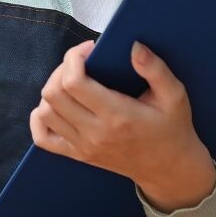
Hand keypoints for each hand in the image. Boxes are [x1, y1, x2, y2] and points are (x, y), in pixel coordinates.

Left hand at [29, 39, 215, 212]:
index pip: (73, 82)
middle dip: (62, 69)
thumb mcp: (174, 96)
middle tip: (82, 63)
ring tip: (72, 81)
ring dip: (52, 90)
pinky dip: (41, 118)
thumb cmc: (172, 129)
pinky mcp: (78, 155)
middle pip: (53, 94)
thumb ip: (155, 69)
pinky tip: (57, 106)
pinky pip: (43, 138)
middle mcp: (94, 133)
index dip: (74, 57)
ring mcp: (83, 146)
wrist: (170, 170)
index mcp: (116, 116)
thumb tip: (134, 46)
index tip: (90, 49)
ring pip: (45, 112)